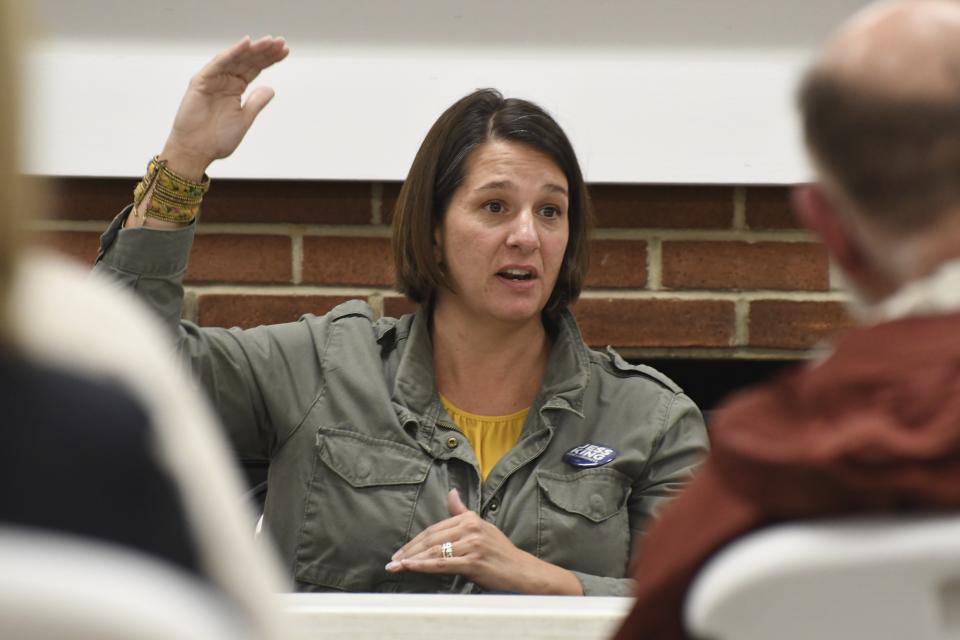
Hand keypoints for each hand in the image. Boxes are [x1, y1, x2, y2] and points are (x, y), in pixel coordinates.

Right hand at [160, 35, 289, 178]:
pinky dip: (233, 53)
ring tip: (269, 41)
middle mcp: (225, 80)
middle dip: (265, 51)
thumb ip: (256, 103)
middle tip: (280, 41)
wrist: (197, 151)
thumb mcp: (244, 119)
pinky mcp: (202, 81)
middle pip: (248, 60)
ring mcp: (213, 79)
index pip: (255, 69)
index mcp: (235, 88)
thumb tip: (271, 88)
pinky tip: (247, 44)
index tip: (285, 51)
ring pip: (236, 58)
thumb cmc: (217, 139)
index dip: (269, 59)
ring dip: (253, 49)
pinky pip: (219, 63)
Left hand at [385, 489, 582, 594]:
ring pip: (434, 552)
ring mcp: (473, 544)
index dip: (415, 540)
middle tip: (392, 560)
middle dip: (409, 550)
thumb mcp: (482, 527)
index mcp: (470, 518)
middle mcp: (471, 528)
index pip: (435, 529)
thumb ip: (462, 512)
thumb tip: (452, 493)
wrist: (523, 572)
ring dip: (412, 560)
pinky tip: (411, 568)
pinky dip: (423, 566)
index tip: (401, 551)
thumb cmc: (501, 553)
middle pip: (431, 539)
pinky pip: (443, 564)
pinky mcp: (474, 561)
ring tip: (396, 567)